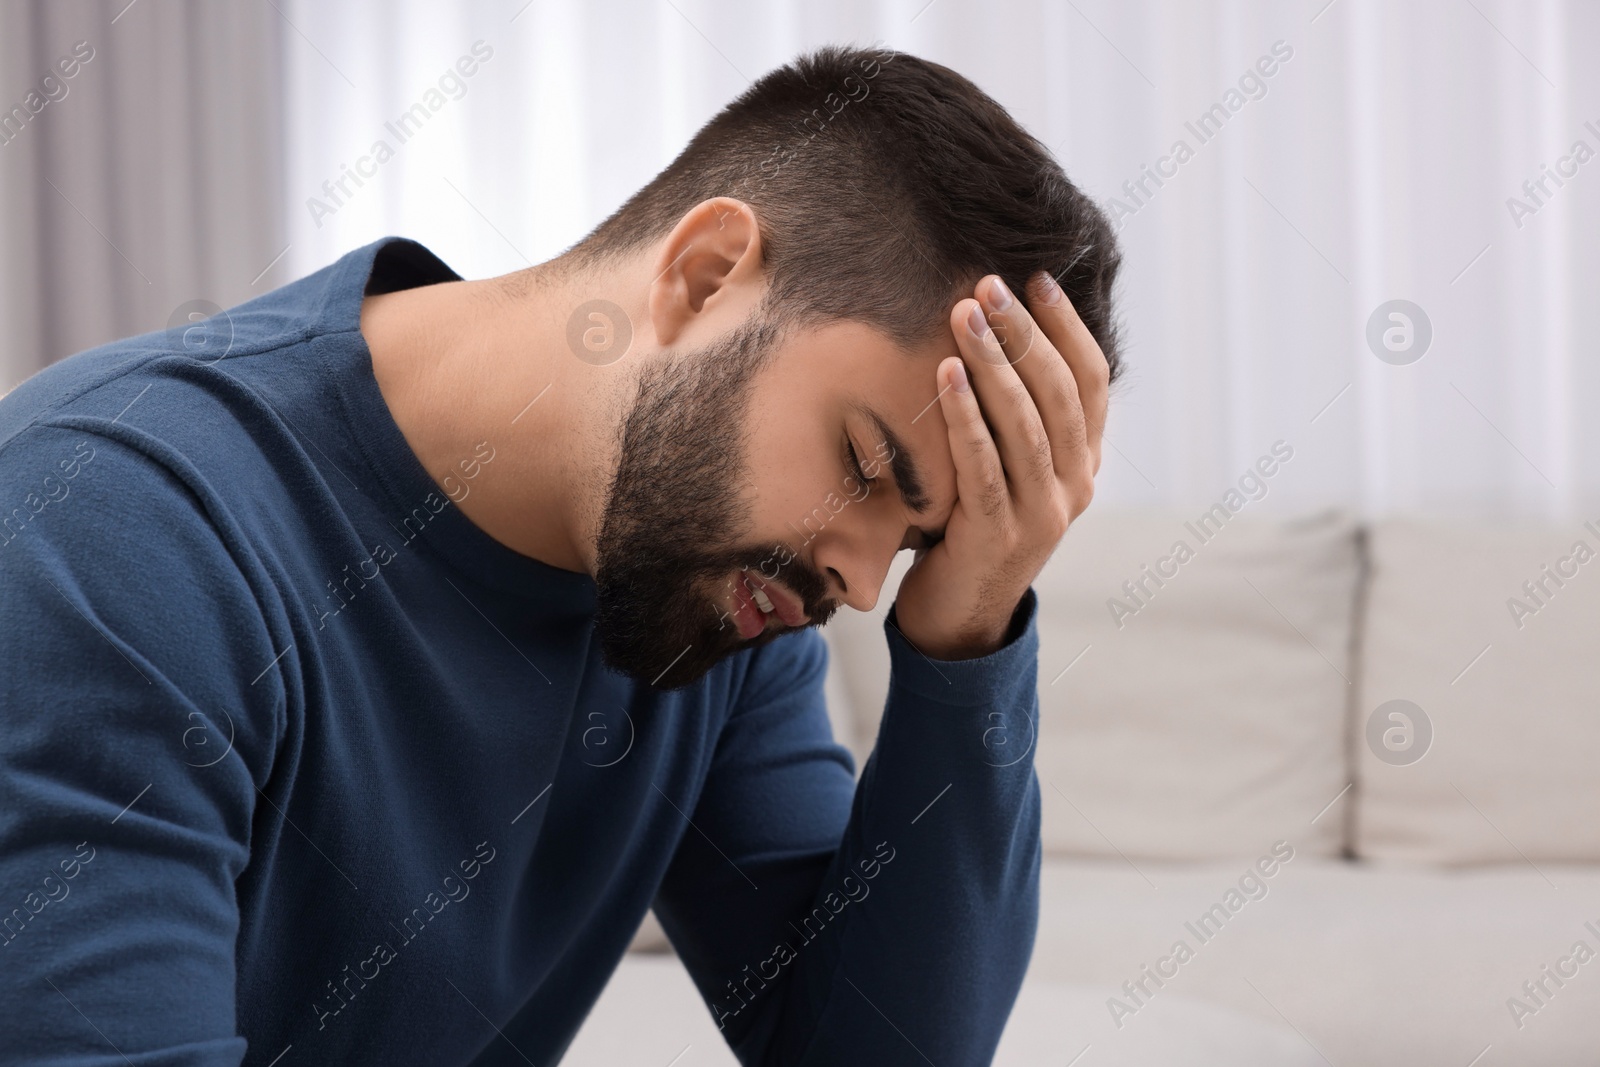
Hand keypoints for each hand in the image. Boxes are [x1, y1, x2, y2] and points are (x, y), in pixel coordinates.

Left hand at [891, 271, 1108, 659]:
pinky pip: (984, 466)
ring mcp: (1043, 515)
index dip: (1067, 327)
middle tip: (990, 284)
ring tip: (965, 314)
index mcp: (1084, 462)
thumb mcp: (1007, 466)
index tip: (1035, 279)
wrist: (958, 614)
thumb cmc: (972, 523)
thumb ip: (1015, 415)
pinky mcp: (1000, 537)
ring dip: (994, 363)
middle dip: (1025, 333)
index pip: (1092, 381)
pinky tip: (945, 374)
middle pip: (1059, 394)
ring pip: (1026, 425)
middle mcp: (1075, 486)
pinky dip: (965, 416)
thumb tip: (996, 330)